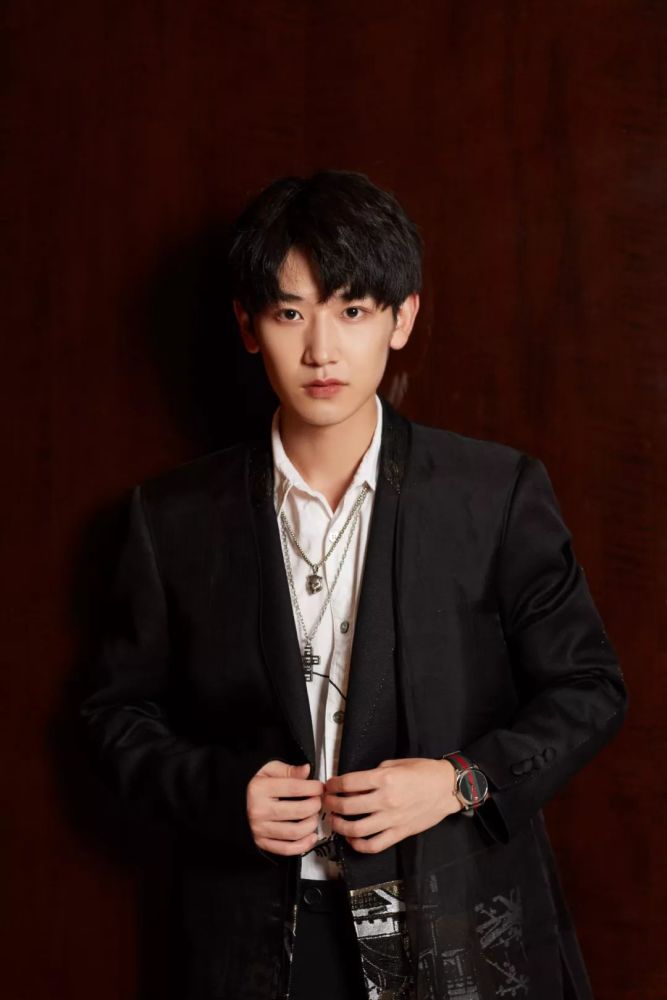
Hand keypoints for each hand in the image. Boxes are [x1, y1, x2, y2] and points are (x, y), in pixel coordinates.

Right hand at [246, 760, 323, 855]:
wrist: (227, 801)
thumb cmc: (248, 785)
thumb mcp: (265, 769)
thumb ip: (287, 770)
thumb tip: (306, 770)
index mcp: (260, 789)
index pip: (295, 788)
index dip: (313, 788)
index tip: (319, 787)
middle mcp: (259, 811)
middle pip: (299, 811)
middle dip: (315, 805)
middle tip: (318, 801)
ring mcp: (260, 829)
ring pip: (295, 832)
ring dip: (311, 824)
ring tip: (313, 816)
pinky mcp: (261, 842)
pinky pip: (286, 849)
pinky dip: (303, 845)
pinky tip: (310, 837)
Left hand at [323, 757, 460, 853]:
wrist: (446, 788)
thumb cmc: (423, 772)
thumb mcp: (395, 764)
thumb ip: (374, 773)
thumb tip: (354, 783)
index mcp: (384, 779)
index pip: (348, 783)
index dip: (333, 785)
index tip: (329, 786)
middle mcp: (386, 800)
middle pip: (348, 806)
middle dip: (331, 804)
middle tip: (327, 801)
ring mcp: (392, 819)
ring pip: (357, 829)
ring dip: (340, 826)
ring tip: (335, 821)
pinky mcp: (399, 833)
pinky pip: (374, 845)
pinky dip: (359, 845)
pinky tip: (352, 838)